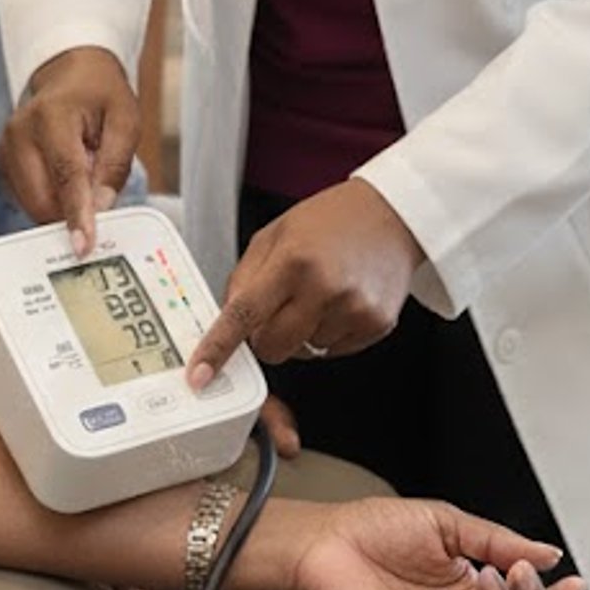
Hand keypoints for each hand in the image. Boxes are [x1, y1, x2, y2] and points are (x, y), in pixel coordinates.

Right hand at [0, 46, 140, 255]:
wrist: (71, 77)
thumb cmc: (99, 94)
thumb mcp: (126, 121)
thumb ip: (115, 165)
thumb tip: (101, 207)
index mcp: (51, 116)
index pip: (65, 175)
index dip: (76, 214)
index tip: (83, 244)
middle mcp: (19, 133)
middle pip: (43, 200)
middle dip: (73, 210)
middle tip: (97, 185)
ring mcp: (6, 149)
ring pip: (33, 206)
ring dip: (61, 204)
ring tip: (79, 170)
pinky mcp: (2, 165)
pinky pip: (27, 201)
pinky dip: (49, 199)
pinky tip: (62, 175)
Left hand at [190, 179, 423, 383]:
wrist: (390, 214)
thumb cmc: (329, 221)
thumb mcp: (274, 235)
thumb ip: (245, 279)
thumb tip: (224, 324)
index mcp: (292, 260)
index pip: (244, 314)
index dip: (218, 348)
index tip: (199, 374)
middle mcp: (324, 287)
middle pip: (272, 347)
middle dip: (265, 336)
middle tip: (280, 306)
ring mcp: (354, 309)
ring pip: (303, 352)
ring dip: (301, 332)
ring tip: (320, 292)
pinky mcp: (375, 325)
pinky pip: (333, 352)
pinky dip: (328, 333)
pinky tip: (340, 300)